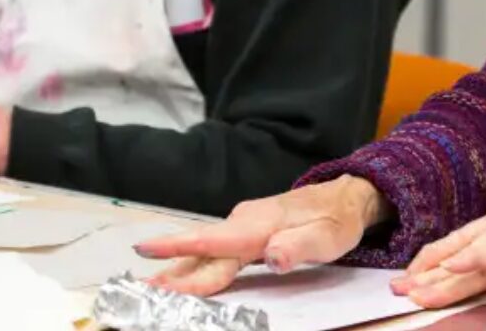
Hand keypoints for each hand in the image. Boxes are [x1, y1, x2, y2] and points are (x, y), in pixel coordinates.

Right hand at [135, 175, 388, 295]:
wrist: (344, 196)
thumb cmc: (335, 220)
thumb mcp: (327, 238)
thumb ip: (298, 247)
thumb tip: (272, 257)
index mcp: (259, 226)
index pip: (215, 241)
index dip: (180, 249)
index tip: (147, 251)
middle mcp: (243, 222)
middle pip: (202, 250)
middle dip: (171, 270)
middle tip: (142, 288)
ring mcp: (242, 225)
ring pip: (204, 250)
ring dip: (177, 267)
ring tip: (150, 284)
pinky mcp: (244, 231)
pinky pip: (213, 248)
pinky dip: (192, 261)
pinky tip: (178, 274)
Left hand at [389, 185, 485, 308]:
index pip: (462, 241)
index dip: (434, 260)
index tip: (412, 276)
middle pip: (456, 247)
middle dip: (425, 270)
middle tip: (398, 288)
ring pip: (469, 252)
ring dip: (439, 273)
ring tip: (415, 290)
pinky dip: (473, 259)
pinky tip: (454, 268)